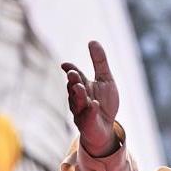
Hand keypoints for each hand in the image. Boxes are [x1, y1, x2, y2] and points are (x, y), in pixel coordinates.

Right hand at [60, 41, 121, 156]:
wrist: (105, 129)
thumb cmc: (104, 103)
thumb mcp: (105, 79)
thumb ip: (99, 62)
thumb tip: (92, 41)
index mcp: (83, 86)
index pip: (75, 75)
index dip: (70, 69)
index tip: (65, 65)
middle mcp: (79, 98)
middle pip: (73, 88)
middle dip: (72, 81)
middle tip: (72, 75)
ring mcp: (81, 112)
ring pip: (77, 102)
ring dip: (78, 95)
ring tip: (81, 87)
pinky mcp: (87, 124)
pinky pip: (88, 117)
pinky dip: (91, 110)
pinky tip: (94, 104)